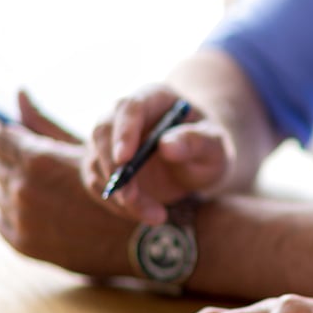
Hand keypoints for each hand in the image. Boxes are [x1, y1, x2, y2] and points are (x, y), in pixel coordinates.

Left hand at [0, 91, 136, 276]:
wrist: (133, 238)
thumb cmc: (116, 185)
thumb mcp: (83, 147)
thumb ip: (44, 122)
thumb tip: (17, 92)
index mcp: (37, 159)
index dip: (6, 138)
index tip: (15, 141)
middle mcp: (22, 187)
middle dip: (13, 163)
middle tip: (40, 169)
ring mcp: (21, 218)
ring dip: (16, 189)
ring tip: (47, 193)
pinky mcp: (22, 243)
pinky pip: (0, 220)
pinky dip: (16, 215)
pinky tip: (43, 213)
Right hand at [83, 85, 233, 224]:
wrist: (200, 162)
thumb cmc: (210, 147)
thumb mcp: (215, 146)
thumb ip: (197, 142)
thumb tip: (166, 146)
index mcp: (154, 97)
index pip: (130, 107)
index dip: (124, 131)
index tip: (124, 160)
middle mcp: (125, 114)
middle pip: (103, 133)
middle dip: (114, 169)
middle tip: (131, 199)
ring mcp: (111, 139)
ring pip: (97, 163)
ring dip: (119, 194)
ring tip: (156, 215)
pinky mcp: (104, 164)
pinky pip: (98, 183)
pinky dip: (116, 204)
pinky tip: (145, 213)